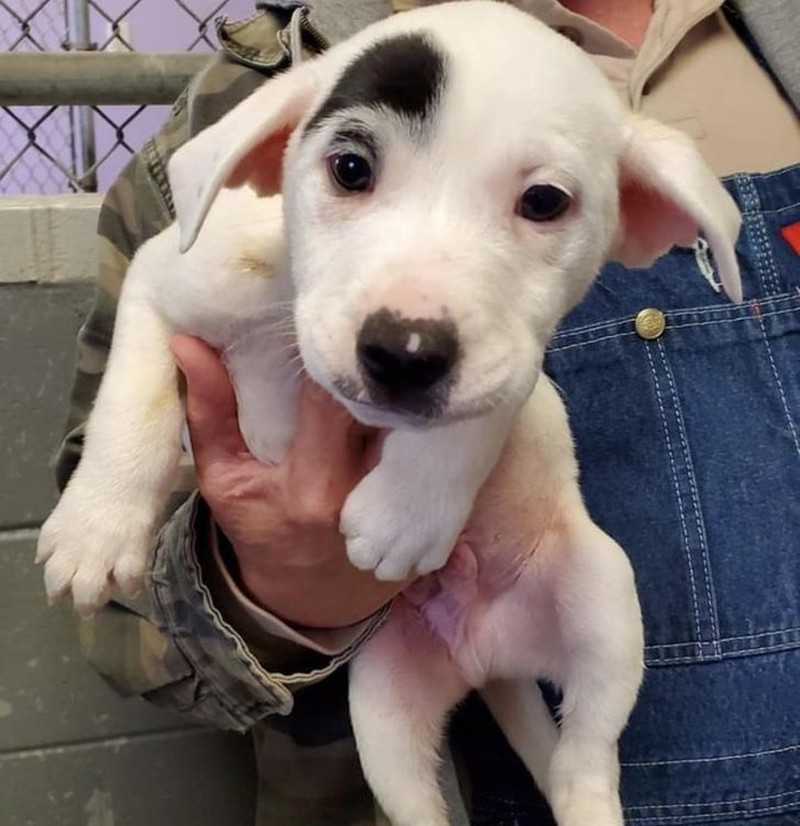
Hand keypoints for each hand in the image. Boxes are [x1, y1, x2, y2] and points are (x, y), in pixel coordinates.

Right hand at [171, 335, 411, 627]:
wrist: (312, 593)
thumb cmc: (261, 530)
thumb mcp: (223, 477)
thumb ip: (208, 412)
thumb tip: (188, 345)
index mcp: (314, 484)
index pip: (332, 399)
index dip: (330, 354)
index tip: (321, 325)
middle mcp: (368, 491)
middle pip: (385, 405)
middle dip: (375, 365)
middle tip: (364, 333)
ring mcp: (408, 499)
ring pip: (418, 421)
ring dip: (404, 387)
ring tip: (392, 357)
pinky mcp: (432, 503)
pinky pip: (434, 445)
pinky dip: (421, 416)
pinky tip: (413, 395)